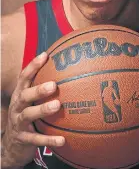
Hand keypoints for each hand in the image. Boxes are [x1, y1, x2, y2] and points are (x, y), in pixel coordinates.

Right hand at [1, 52, 64, 168]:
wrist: (11, 144)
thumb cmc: (26, 115)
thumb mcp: (30, 101)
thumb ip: (41, 88)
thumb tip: (67, 71)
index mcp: (20, 94)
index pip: (24, 78)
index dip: (33, 66)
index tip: (45, 56)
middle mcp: (17, 106)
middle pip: (25, 96)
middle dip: (38, 90)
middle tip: (54, 85)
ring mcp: (18, 123)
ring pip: (28, 115)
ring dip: (42, 110)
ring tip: (57, 105)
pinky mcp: (23, 139)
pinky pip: (36, 139)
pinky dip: (49, 139)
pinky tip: (62, 140)